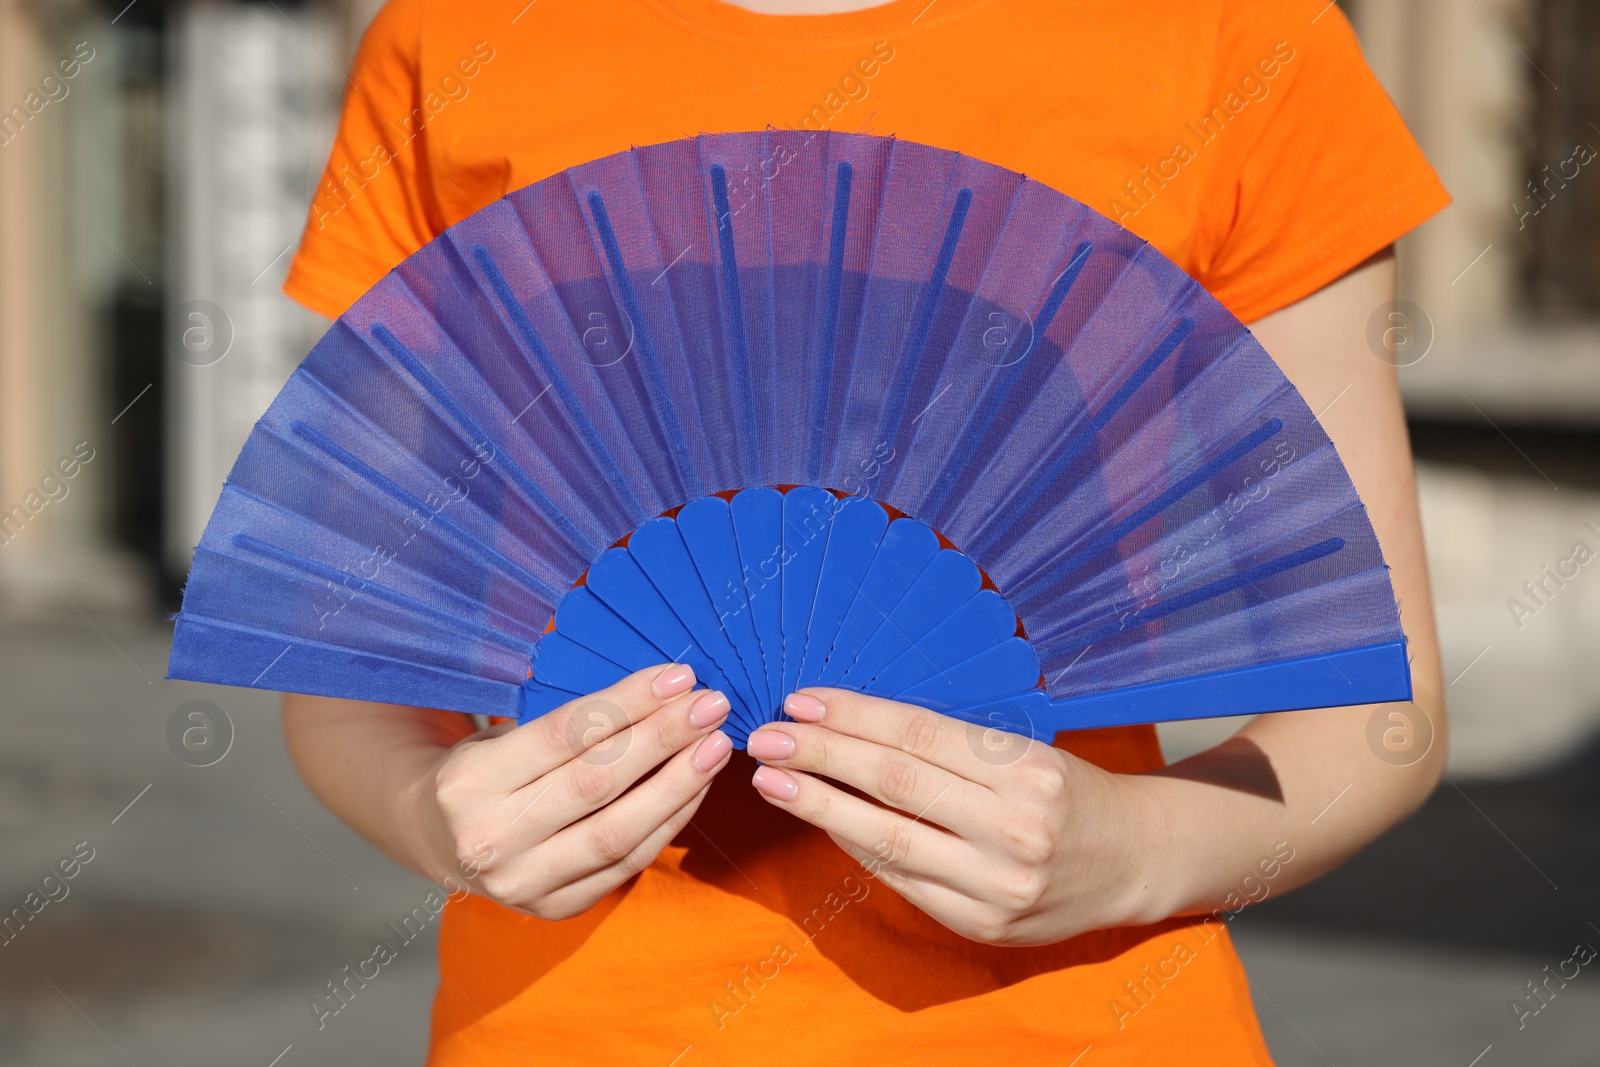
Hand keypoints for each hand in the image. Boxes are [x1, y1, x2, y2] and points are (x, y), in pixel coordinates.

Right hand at [414, 664, 733, 919]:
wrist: (435, 839)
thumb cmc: (482, 771)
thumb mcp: (500, 735)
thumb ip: (567, 723)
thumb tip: (661, 692)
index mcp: (470, 782)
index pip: (565, 735)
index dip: (629, 703)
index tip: (679, 678)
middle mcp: (491, 839)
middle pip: (596, 783)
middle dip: (663, 739)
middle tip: (712, 706)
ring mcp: (522, 882)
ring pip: (617, 831)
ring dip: (677, 785)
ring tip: (715, 746)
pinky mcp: (555, 907)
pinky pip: (627, 864)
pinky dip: (668, 822)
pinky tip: (695, 787)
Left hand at [745, 689, 1164, 945]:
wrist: (1135, 861)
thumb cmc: (1069, 791)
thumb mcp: (1026, 750)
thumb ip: (952, 745)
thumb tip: (853, 725)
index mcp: (1028, 770)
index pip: (920, 734)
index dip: (854, 716)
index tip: (801, 700)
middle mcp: (1015, 829)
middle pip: (895, 783)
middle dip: (822, 756)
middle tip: (765, 736)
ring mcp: (997, 885)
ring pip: (888, 838)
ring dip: (820, 806)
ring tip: (773, 781)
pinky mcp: (982, 924)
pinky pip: (902, 880)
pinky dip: (857, 847)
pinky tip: (823, 820)